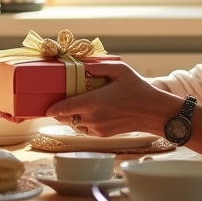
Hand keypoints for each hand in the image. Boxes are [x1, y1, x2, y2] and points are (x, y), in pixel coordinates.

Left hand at [46, 62, 181, 137]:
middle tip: (63, 100)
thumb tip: (82, 65)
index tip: (47, 107)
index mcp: (94, 102)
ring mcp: (98, 128)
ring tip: (78, 105)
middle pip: (66, 118)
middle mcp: (93, 118)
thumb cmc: (138, 89)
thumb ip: (99, 66)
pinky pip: (85, 130)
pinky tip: (91, 112)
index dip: (53, 109)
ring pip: (75, 125)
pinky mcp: (103, 135)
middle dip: (61, 111)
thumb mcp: (121, 70)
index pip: (64, 109)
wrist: (154, 112)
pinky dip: (83, 122)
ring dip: (72, 117)